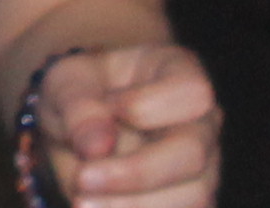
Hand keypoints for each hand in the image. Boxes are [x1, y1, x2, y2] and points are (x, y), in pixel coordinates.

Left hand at [30, 42, 220, 201]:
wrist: (79, 126)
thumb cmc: (80, 93)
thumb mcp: (66, 81)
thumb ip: (78, 105)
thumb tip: (97, 147)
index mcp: (180, 74)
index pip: (191, 92)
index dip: (146, 106)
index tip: (105, 109)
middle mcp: (202, 124)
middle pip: (193, 154)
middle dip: (136, 173)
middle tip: (82, 179)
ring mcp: (203, 169)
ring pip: (193, 198)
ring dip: (133, 206)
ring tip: (81, 202)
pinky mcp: (189, 202)